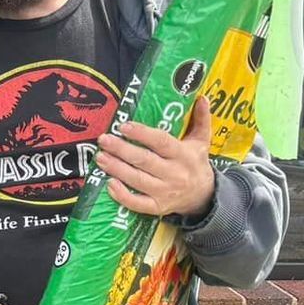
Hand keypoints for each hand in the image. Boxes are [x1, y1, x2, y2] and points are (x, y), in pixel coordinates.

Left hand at [96, 95, 216, 217]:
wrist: (203, 196)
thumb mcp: (202, 141)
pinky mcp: (157, 207)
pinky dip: (122, 195)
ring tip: (100, 157)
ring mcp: (165, 192)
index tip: (124, 126)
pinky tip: (109, 184)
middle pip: (144, 161)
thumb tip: (202, 97)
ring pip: (137, 180)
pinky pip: (137, 203)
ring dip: (116, 169)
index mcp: (184, 155)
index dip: (142, 134)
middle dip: (121, 150)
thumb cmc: (196, 163)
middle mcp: (174, 174)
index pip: (161, 142)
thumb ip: (201, 119)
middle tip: (103, 140)